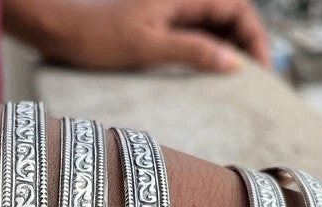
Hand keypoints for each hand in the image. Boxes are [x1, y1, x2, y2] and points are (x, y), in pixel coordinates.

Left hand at [3, 0, 270, 72]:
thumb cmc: (98, 37)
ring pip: (211, 28)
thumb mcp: (147, 47)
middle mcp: (179, 0)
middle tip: (254, 80)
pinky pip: (191, 37)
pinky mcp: (157, 26)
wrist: (60, 31)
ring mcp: (168, 13)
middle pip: (228, 17)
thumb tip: (232, 62)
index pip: (236, 9)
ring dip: (227, 50)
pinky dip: (205, 54)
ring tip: (235, 83)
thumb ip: (191, 51)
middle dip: (246, 45)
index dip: (254, 38)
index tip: (261, 69)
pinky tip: (206, 76)